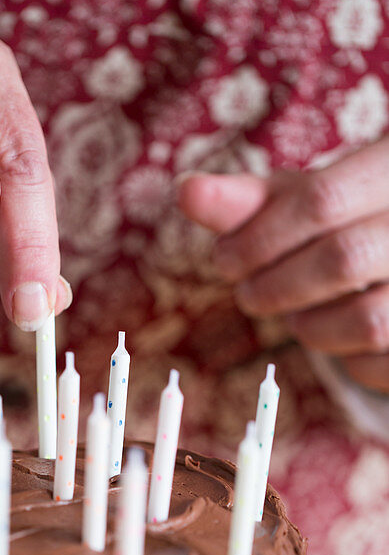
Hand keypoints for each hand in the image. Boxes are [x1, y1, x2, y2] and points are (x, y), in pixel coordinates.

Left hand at [177, 142, 388, 391]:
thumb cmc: (352, 222)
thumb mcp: (310, 200)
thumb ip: (252, 200)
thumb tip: (185, 190)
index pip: (321, 198)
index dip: (260, 236)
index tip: (224, 260)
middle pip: (342, 259)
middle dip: (277, 285)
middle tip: (248, 293)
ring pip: (365, 319)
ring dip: (308, 325)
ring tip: (293, 313)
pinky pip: (379, 363)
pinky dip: (345, 358)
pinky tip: (338, 333)